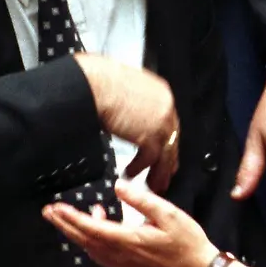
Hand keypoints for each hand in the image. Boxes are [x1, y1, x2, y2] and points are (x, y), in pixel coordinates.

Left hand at [43, 178, 217, 266]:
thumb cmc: (187, 242)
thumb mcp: (168, 214)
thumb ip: (141, 200)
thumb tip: (118, 186)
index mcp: (126, 240)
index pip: (89, 227)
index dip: (70, 217)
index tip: (55, 207)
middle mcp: (119, 256)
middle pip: (84, 240)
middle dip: (65, 225)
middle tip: (49, 213)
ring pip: (92, 250)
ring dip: (79, 234)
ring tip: (74, 218)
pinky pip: (102, 258)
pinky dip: (94, 244)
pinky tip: (99, 234)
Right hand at [75, 53, 179, 191]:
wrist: (94, 84)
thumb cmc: (98, 82)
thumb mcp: (123, 90)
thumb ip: (131, 104)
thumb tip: (124, 114)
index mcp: (160, 92)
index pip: (168, 121)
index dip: (165, 138)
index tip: (164, 150)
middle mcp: (165, 106)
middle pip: (171, 138)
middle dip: (168, 159)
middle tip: (165, 173)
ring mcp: (161, 122)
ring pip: (165, 153)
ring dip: (158, 171)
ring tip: (152, 184)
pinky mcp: (149, 135)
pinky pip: (149, 158)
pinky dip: (139, 168)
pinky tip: (130, 173)